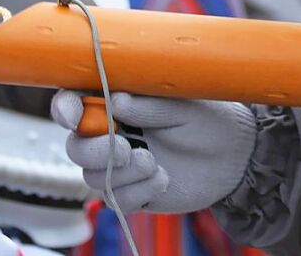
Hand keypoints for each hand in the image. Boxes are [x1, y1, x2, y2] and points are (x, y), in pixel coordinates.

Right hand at [51, 91, 256, 212]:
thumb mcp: (183, 102)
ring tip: (154, 164)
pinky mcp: (133, 193)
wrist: (235, 156)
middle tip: (125, 148)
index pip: (75, 102)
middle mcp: (112, 133)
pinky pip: (115, 200)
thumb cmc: (209, 117)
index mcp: (118, 101)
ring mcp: (120, 166)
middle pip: (75, 146)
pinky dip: (136, 192)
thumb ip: (149, 104)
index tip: (73, 116)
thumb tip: (116, 101)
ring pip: (91, 176)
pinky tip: (162, 179)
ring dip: (120, 173)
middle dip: (93, 150)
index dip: (65, 108)